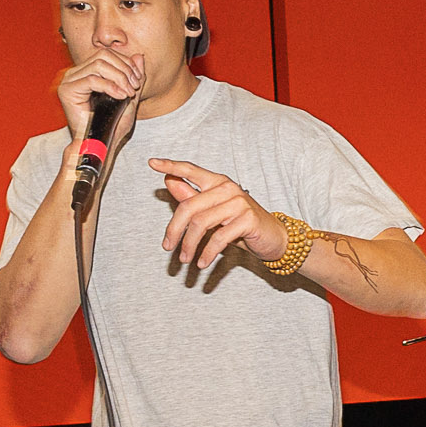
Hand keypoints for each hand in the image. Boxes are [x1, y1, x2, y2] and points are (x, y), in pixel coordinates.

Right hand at [54, 41, 144, 145]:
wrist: (100, 144)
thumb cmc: (112, 124)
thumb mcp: (129, 96)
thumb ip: (133, 76)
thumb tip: (139, 56)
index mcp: (86, 71)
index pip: (107, 54)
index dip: (126, 63)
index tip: (138, 81)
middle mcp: (75, 73)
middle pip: (103, 55)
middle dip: (124, 69)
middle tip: (134, 86)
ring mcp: (69, 80)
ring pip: (99, 64)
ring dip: (119, 77)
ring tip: (128, 93)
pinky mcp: (67, 90)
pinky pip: (92, 79)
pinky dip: (110, 86)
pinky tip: (120, 96)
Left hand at [147, 158, 287, 272]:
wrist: (274, 238)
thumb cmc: (241, 224)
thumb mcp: (214, 212)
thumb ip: (192, 197)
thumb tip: (169, 182)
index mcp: (218, 182)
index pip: (190, 170)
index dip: (170, 166)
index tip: (152, 163)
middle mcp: (228, 188)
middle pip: (189, 206)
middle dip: (175, 229)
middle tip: (167, 247)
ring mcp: (239, 202)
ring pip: (201, 223)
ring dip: (189, 245)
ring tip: (184, 258)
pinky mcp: (247, 220)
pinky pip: (219, 238)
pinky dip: (207, 253)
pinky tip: (202, 263)